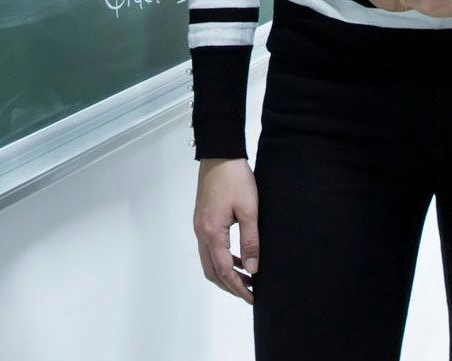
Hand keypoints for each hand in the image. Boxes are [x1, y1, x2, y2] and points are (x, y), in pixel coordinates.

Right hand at [192, 158, 258, 303]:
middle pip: (211, 271)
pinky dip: (221, 259)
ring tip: (247, 278)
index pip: (224, 270)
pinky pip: (209, 248)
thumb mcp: (249, 210)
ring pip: (208, 260)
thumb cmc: (235, 179)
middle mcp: (201, 232)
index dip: (238, 287)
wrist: (219, 154)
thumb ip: (251, 241)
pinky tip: (238, 257)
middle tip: (249, 292)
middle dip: (229, 285)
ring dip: (225, 272)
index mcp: (212, 232)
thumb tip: (253, 268)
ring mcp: (199, 226)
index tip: (252, 297)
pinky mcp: (202, 219)